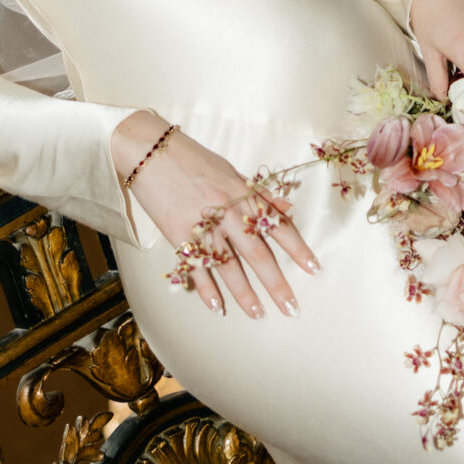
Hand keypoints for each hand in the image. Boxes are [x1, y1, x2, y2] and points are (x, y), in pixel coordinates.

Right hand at [111, 113, 317, 319]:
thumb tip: (288, 209)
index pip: (278, 225)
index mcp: (243, 194)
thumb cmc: (192, 158)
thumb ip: (259, 194)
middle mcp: (227, 211)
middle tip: (291, 308)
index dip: (298, 249)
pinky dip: (206, 288)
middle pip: (257, 254)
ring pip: (228, 266)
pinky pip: (196, 266)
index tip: (314, 269)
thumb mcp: (230, 170)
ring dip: (244, 293)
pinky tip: (217, 307)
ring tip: (258, 314)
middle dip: (276, 283)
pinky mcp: (178, 233)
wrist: (149, 150)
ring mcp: (202, 224)